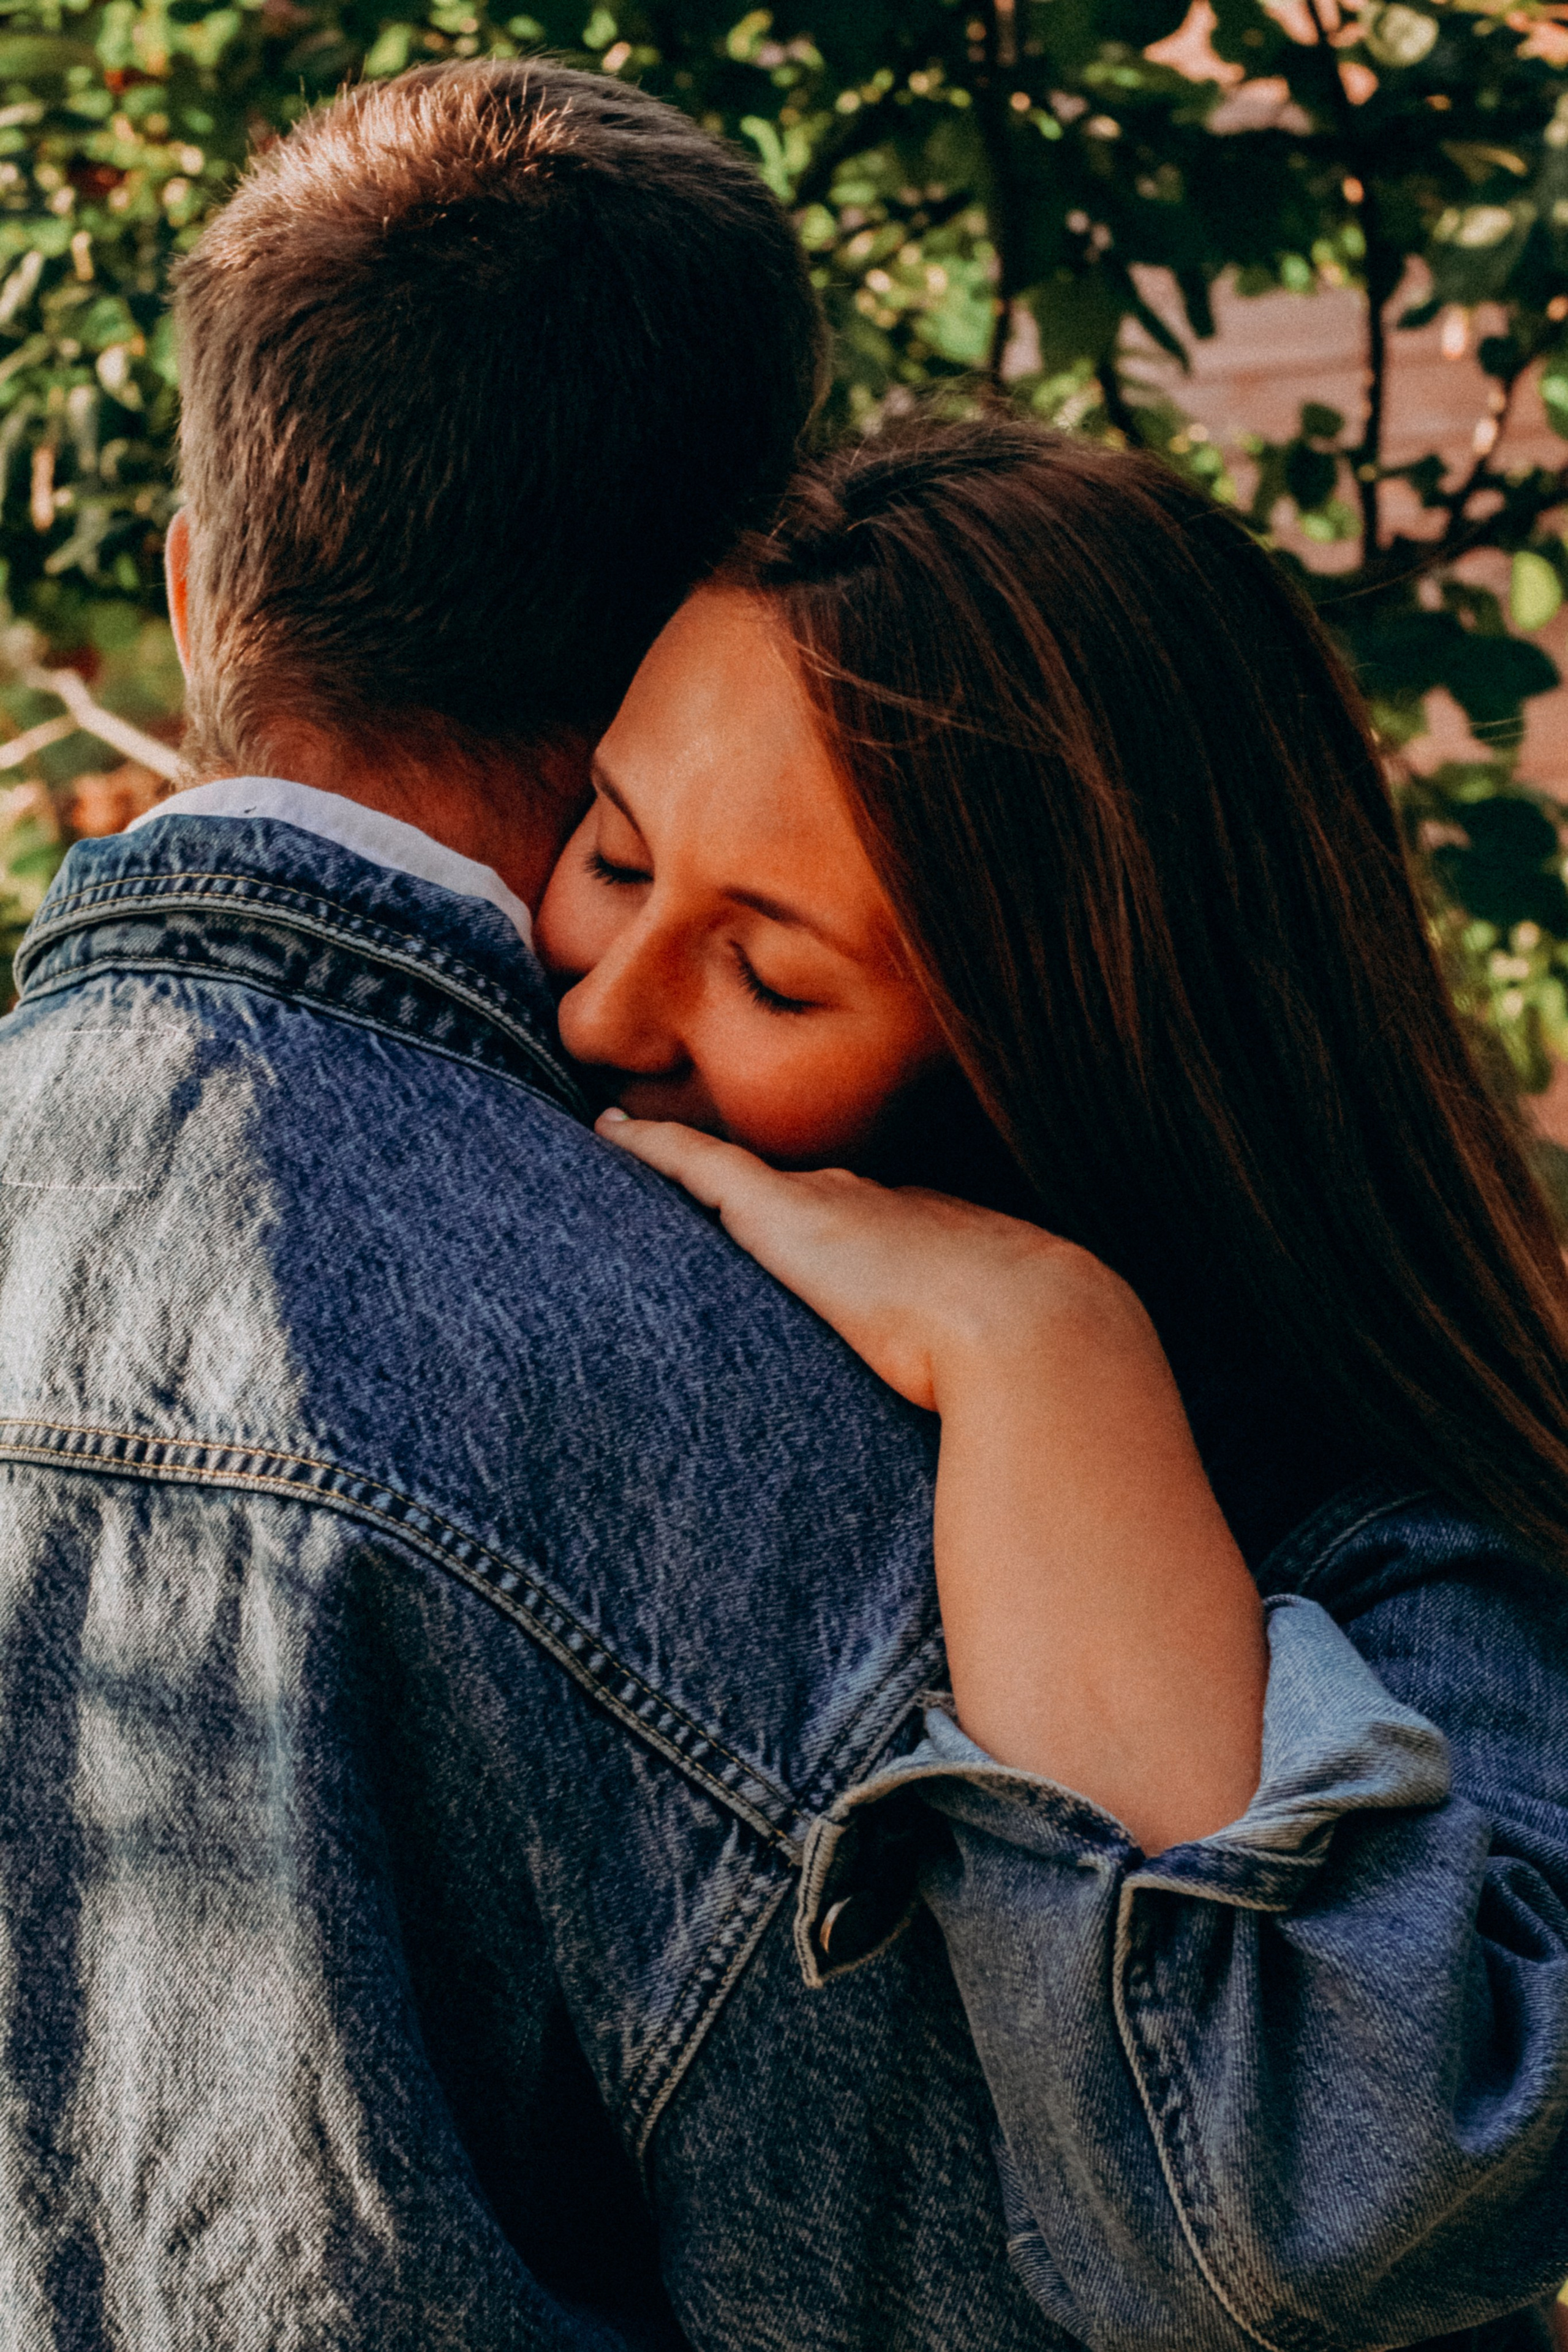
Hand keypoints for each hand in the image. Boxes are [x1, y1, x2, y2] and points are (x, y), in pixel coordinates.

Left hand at [595, 1110, 1141, 1414]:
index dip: (834, 1238)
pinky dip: (654, 1147)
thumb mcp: (1010, 1386)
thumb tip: (988, 1487)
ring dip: (696, 1166)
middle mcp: (882, 1209)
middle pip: (807, 1195)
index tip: (808, 1250)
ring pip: (744, 1175)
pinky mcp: (783, 1214)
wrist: (1039, 1336)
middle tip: (714, 1197)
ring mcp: (832, 1205)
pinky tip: (611, 1134)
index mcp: (937, 1247)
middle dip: (765, 1198)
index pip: (872, 1230)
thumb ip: (979, 1414)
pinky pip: (697, 1164)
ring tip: (638, 1152)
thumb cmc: (1040, 1377)